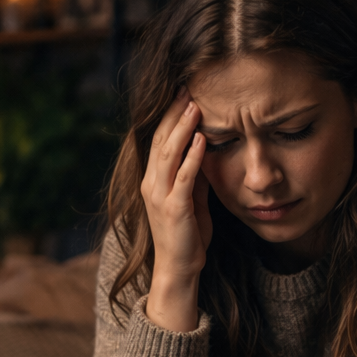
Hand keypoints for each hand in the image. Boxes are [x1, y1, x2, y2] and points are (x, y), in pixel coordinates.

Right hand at [141, 90, 211, 331]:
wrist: (179, 268)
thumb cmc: (188, 235)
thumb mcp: (193, 197)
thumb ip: (195, 174)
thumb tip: (206, 148)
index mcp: (153, 180)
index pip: (159, 140)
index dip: (170, 115)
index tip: (184, 93)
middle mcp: (151, 184)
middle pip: (160, 140)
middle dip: (174, 113)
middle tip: (188, 88)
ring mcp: (159, 196)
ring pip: (168, 154)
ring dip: (183, 128)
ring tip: (195, 106)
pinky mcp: (174, 209)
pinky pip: (183, 178)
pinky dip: (192, 157)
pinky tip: (202, 139)